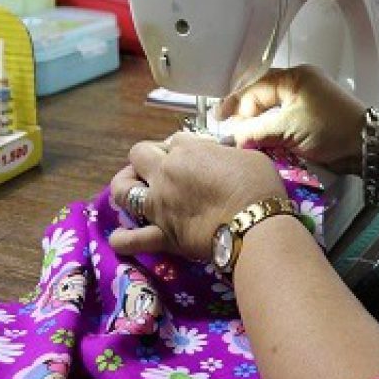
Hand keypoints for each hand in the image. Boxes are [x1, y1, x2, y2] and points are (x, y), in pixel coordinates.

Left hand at [108, 133, 289, 259]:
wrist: (256, 225)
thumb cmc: (258, 187)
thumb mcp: (248, 156)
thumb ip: (226, 154)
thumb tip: (223, 158)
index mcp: (188, 150)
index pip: (175, 139)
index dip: (184, 146)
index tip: (196, 155)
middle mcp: (166, 174)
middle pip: (139, 154)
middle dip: (148, 156)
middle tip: (162, 166)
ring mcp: (159, 205)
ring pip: (122, 190)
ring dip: (125, 186)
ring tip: (133, 190)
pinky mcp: (162, 234)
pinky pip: (132, 240)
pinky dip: (123, 239)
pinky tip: (121, 237)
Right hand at [219, 65, 365, 173]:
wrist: (365, 145)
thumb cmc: (330, 129)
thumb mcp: (288, 128)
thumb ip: (256, 130)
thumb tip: (233, 136)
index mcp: (294, 77)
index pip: (255, 87)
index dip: (236, 105)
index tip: (220, 121)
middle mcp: (299, 84)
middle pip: (261, 96)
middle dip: (245, 114)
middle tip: (228, 131)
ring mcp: (305, 100)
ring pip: (270, 109)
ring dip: (257, 124)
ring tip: (243, 138)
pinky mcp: (310, 117)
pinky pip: (282, 119)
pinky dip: (270, 130)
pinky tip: (261, 141)